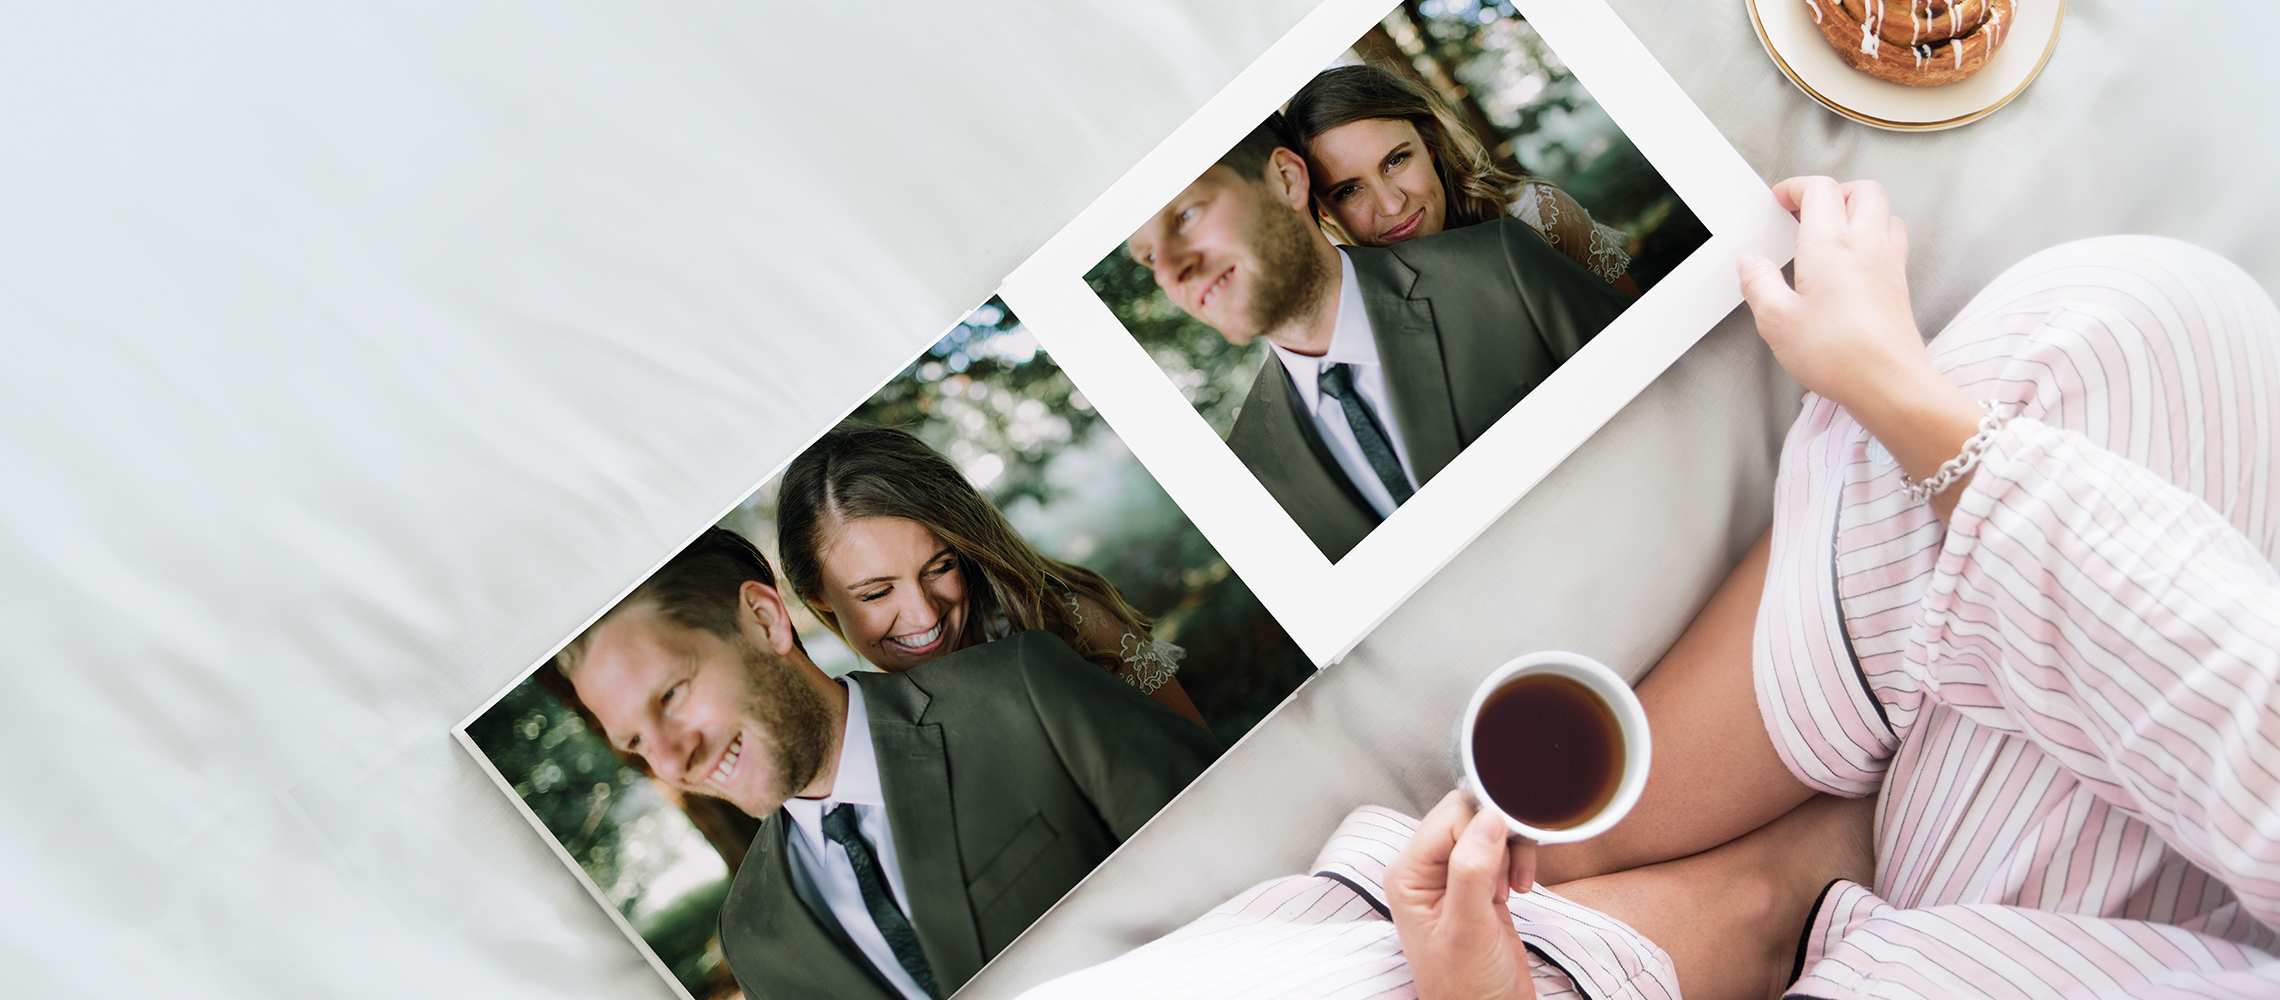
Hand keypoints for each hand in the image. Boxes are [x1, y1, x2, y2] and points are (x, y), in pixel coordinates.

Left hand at [1385, 791, 1538, 999]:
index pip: (1449, 817)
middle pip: (1467, 817)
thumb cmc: (1466, 986)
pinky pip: (1499, 852)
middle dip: (1498, 838)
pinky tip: (1517, 890)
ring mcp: (1452, 877)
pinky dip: (1516, 863)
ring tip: (1511, 888)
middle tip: (1508, 875)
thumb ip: (1473, 870)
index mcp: (1408, 873)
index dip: (1483, 827)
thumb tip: (1488, 818)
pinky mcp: (1478, 886)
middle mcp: (1425, 870)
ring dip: (1510, 852)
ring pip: (1487, 830)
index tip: (1505, 854)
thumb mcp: (1468, 928)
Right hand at [1740, 176, 1982, 519]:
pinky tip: (1855, 258)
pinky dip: (1873, 233)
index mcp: (1829, 243)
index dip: (1795, 188)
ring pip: (1882, 210)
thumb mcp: (1776, 320)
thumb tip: (1750, 263)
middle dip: (1832, 191)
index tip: (1779, 200)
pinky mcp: (1900, 282)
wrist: (1888, 382)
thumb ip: (1759, 283)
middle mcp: (1865, 243)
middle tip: (1806, 208)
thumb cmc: (1836, 354)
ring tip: (1832, 228)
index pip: (1819, 190)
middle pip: (1860, 189)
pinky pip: (1892, 237)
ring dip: (1857, 208)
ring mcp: (1888, 261)